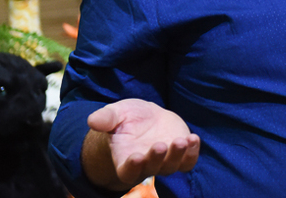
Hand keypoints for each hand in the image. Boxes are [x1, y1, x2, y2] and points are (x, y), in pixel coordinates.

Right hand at [83, 99, 200, 189]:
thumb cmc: (127, 118)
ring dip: (178, 155)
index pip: (127, 172)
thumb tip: (92, 120)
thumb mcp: (116, 114)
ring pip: (172, 166)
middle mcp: (146, 164)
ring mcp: (165, 161)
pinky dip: (192, 152)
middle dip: (157, 158)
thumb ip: (106, 118)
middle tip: (160, 145)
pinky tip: (193, 139)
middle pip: (152, 168)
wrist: (147, 118)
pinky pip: (188, 161)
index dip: (132, 167)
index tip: (136, 157)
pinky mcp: (181, 154)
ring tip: (182, 140)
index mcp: (125, 159)